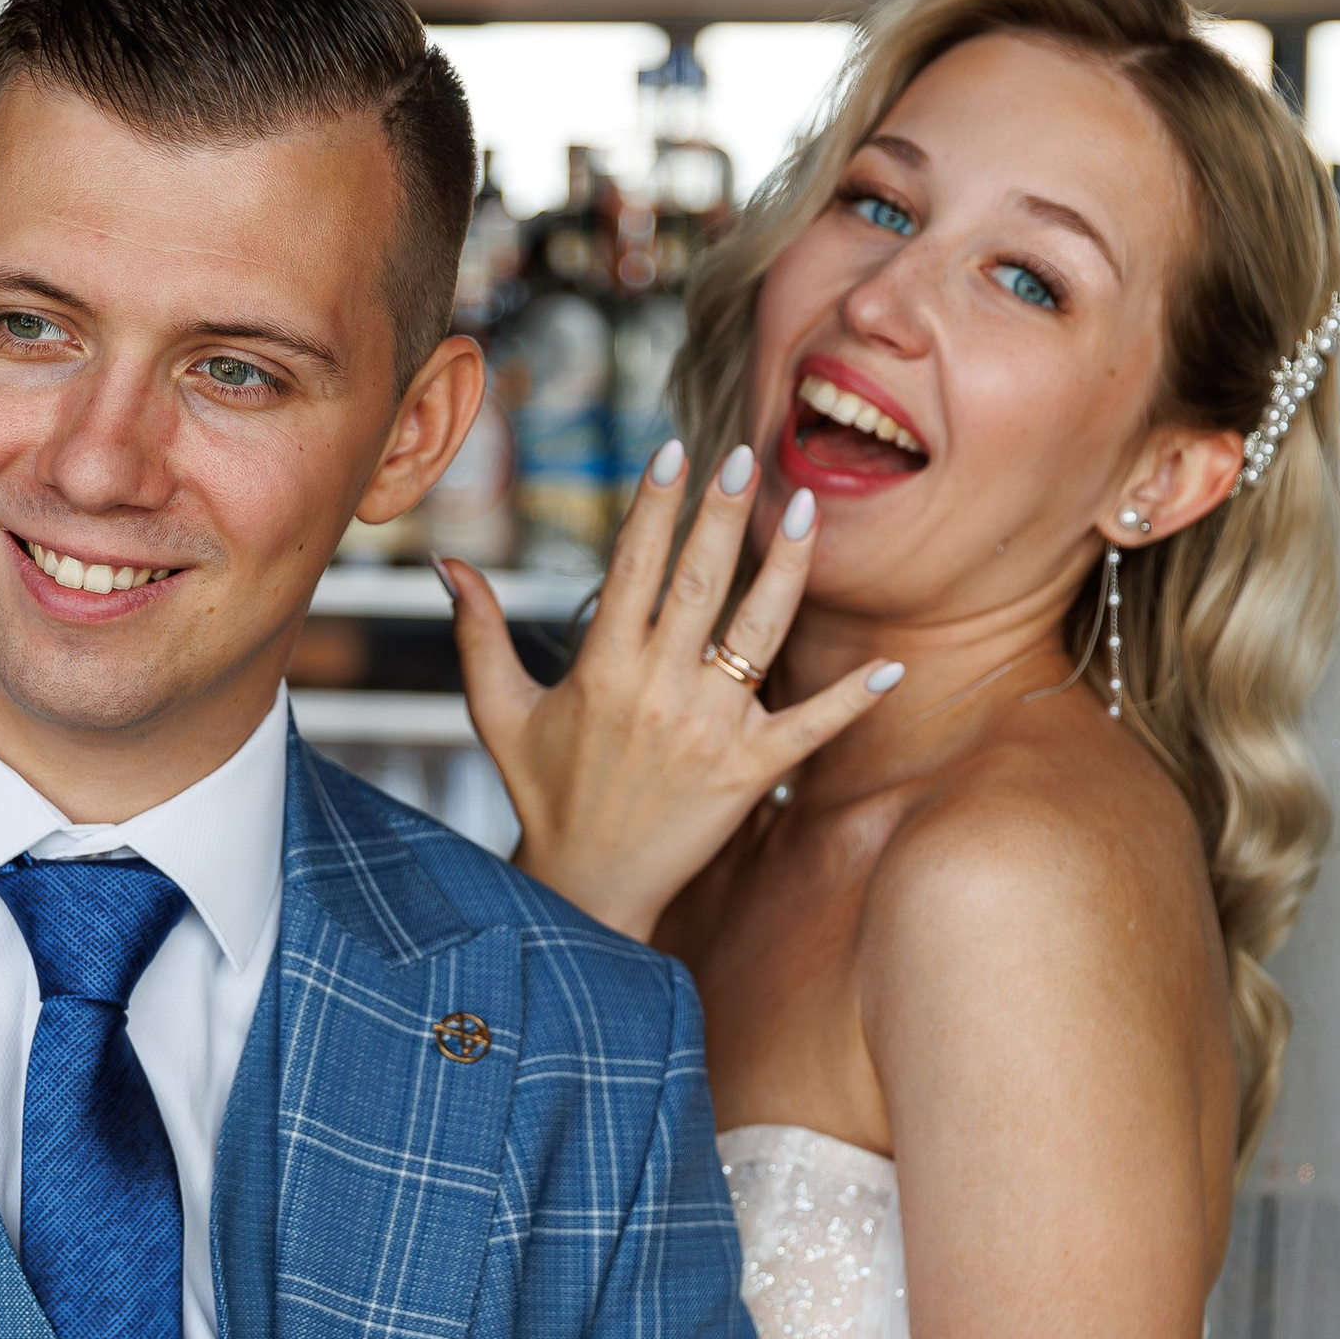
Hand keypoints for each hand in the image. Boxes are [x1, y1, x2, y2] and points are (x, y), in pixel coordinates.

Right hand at [447, 444, 901, 944]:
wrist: (587, 887)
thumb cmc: (544, 792)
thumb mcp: (499, 713)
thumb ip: (478, 634)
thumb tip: (447, 565)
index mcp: (601, 670)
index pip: (632, 567)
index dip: (654, 506)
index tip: (673, 451)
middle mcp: (658, 692)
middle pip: (699, 584)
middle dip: (721, 515)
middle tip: (743, 457)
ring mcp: (709, 732)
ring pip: (759, 634)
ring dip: (785, 569)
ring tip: (806, 510)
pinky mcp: (750, 774)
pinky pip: (811, 727)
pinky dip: (853, 698)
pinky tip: (892, 665)